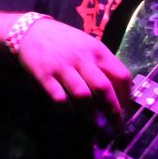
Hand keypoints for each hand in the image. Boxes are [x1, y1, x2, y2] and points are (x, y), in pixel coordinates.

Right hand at [17, 17, 131, 125]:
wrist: (30, 32)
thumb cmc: (65, 42)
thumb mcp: (88, 46)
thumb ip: (103, 65)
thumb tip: (121, 93)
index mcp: (98, 50)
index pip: (121, 75)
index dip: (126, 95)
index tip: (125, 109)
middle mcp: (82, 58)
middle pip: (103, 88)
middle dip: (113, 111)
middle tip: (116, 126)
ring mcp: (62, 67)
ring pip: (82, 95)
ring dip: (92, 114)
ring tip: (97, 125)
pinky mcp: (44, 76)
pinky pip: (60, 98)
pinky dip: (68, 110)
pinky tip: (72, 113)